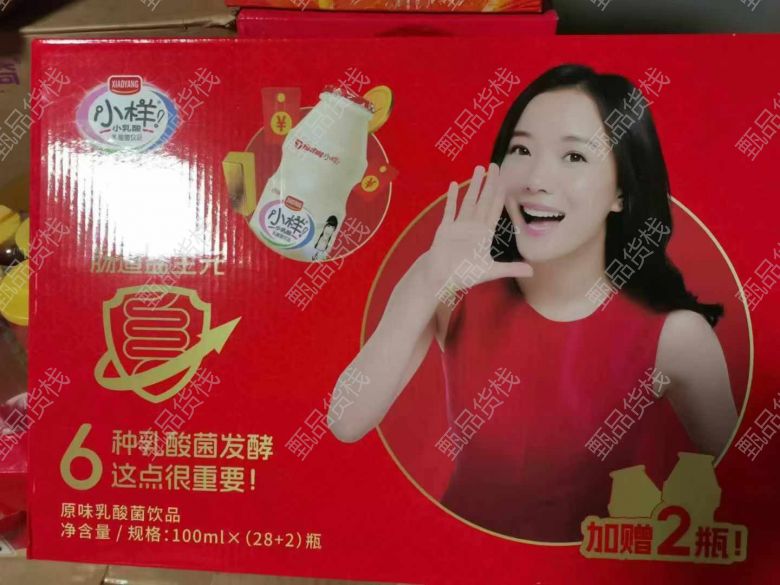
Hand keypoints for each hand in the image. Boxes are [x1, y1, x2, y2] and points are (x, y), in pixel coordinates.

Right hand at [422, 163, 532, 296]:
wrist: (441, 279)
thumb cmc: (464, 275)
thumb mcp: (490, 271)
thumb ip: (510, 268)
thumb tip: (532, 270)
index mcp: (484, 234)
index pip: (494, 210)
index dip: (500, 195)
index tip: (505, 181)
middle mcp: (473, 226)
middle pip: (483, 200)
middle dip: (489, 183)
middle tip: (495, 166)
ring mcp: (459, 225)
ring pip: (468, 201)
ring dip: (473, 185)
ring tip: (478, 169)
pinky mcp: (445, 228)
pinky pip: (449, 210)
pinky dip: (451, 198)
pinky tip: (453, 184)